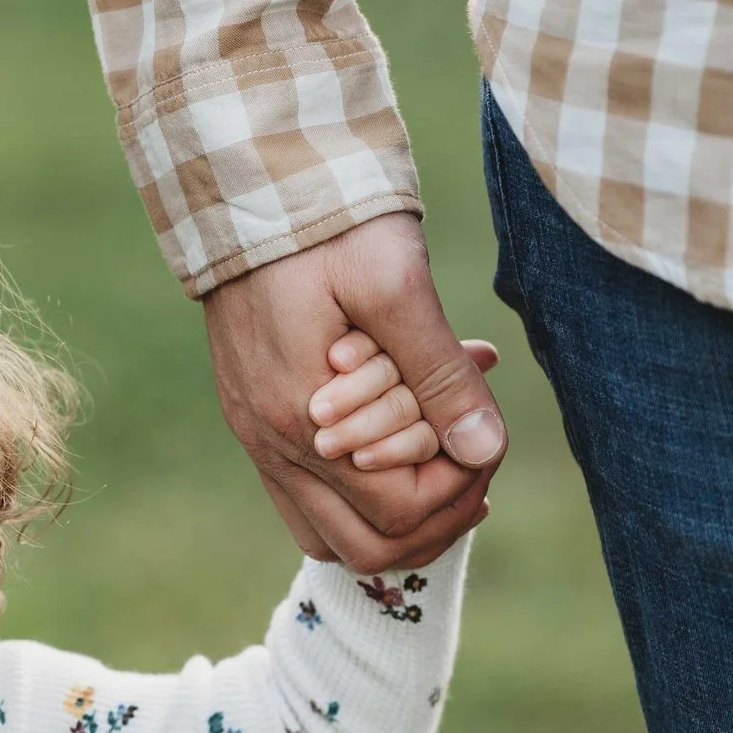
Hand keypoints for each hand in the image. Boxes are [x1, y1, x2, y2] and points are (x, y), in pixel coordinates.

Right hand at [199, 212, 503, 569]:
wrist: (244, 184)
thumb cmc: (324, 223)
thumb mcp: (395, 283)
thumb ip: (439, 372)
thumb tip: (485, 448)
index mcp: (300, 418)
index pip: (397, 511)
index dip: (458, 490)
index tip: (488, 439)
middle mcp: (270, 444)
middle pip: (363, 547)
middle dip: (435, 520)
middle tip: (476, 468)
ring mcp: (255, 437)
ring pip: (327, 535)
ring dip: (395, 517)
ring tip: (444, 466)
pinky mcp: (253, 417)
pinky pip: (303, 497)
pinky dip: (359, 490)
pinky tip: (398, 441)